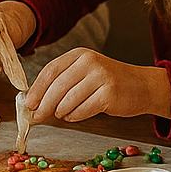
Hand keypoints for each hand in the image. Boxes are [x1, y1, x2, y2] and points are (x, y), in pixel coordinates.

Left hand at [24, 49, 170, 122]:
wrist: (141, 86)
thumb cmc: (109, 82)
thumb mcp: (85, 73)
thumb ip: (62, 81)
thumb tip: (34, 100)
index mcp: (80, 55)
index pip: (50, 70)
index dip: (37, 89)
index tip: (29, 103)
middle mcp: (90, 62)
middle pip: (57, 87)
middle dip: (44, 105)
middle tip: (38, 116)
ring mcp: (101, 77)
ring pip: (67, 101)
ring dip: (60, 112)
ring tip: (63, 114)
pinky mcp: (109, 94)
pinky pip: (82, 110)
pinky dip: (74, 117)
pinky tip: (76, 115)